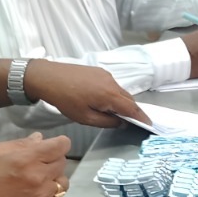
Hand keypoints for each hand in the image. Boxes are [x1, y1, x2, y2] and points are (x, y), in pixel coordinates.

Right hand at [0, 133, 72, 196]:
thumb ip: (20, 144)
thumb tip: (39, 139)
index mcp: (27, 158)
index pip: (61, 146)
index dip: (60, 143)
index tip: (55, 144)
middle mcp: (38, 176)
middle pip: (62, 162)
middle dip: (53, 158)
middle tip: (38, 161)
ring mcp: (41, 195)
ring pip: (63, 181)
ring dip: (55, 177)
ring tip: (39, 178)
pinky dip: (51, 193)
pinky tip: (37, 191)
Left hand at [23, 60, 147, 127]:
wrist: (48, 77)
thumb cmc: (65, 100)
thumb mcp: (85, 118)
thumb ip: (107, 122)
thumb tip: (121, 122)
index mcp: (110, 95)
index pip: (132, 108)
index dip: (142, 117)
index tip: (149, 125)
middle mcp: (112, 82)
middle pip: (129, 99)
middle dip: (133, 110)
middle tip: (135, 121)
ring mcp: (105, 75)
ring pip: (121, 91)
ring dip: (123, 102)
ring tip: (118, 113)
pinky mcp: (99, 70)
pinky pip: (113, 85)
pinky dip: (114, 94)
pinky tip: (106, 101)